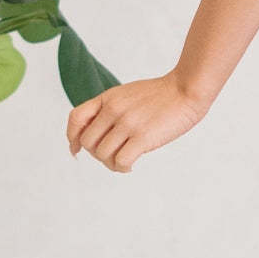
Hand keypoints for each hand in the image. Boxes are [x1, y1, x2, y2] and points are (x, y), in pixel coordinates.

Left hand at [66, 75, 209, 172]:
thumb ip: (111, 109)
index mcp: (108, 98)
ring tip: (124, 161)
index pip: (76, 118)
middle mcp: (113, 110)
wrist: (187, 89)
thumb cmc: (162, 95)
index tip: (76, 149)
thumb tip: (97, 134)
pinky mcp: (143, 137)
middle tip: (113, 155)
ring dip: (111, 164)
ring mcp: (128, 123)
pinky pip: (121, 161)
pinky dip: (123, 168)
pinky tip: (132, 165)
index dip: (72, 137)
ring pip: (102, 155)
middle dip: (97, 154)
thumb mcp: (128, 95)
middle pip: (87, 142)